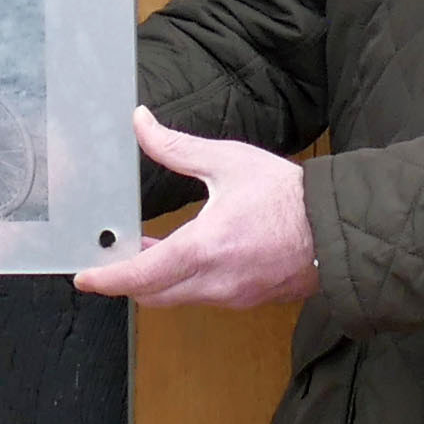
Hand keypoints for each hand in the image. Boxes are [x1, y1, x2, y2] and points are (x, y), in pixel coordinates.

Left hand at [75, 110, 319, 308]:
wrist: (339, 227)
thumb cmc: (287, 195)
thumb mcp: (227, 161)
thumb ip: (177, 147)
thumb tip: (140, 122)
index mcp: (205, 249)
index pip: (142, 277)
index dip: (108, 279)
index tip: (84, 277)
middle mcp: (215, 282)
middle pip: (153, 295)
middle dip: (129, 279)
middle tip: (111, 256)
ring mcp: (233, 297)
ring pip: (178, 297)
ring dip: (158, 279)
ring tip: (148, 249)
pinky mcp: (247, 300)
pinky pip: (203, 296)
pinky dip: (186, 281)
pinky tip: (187, 256)